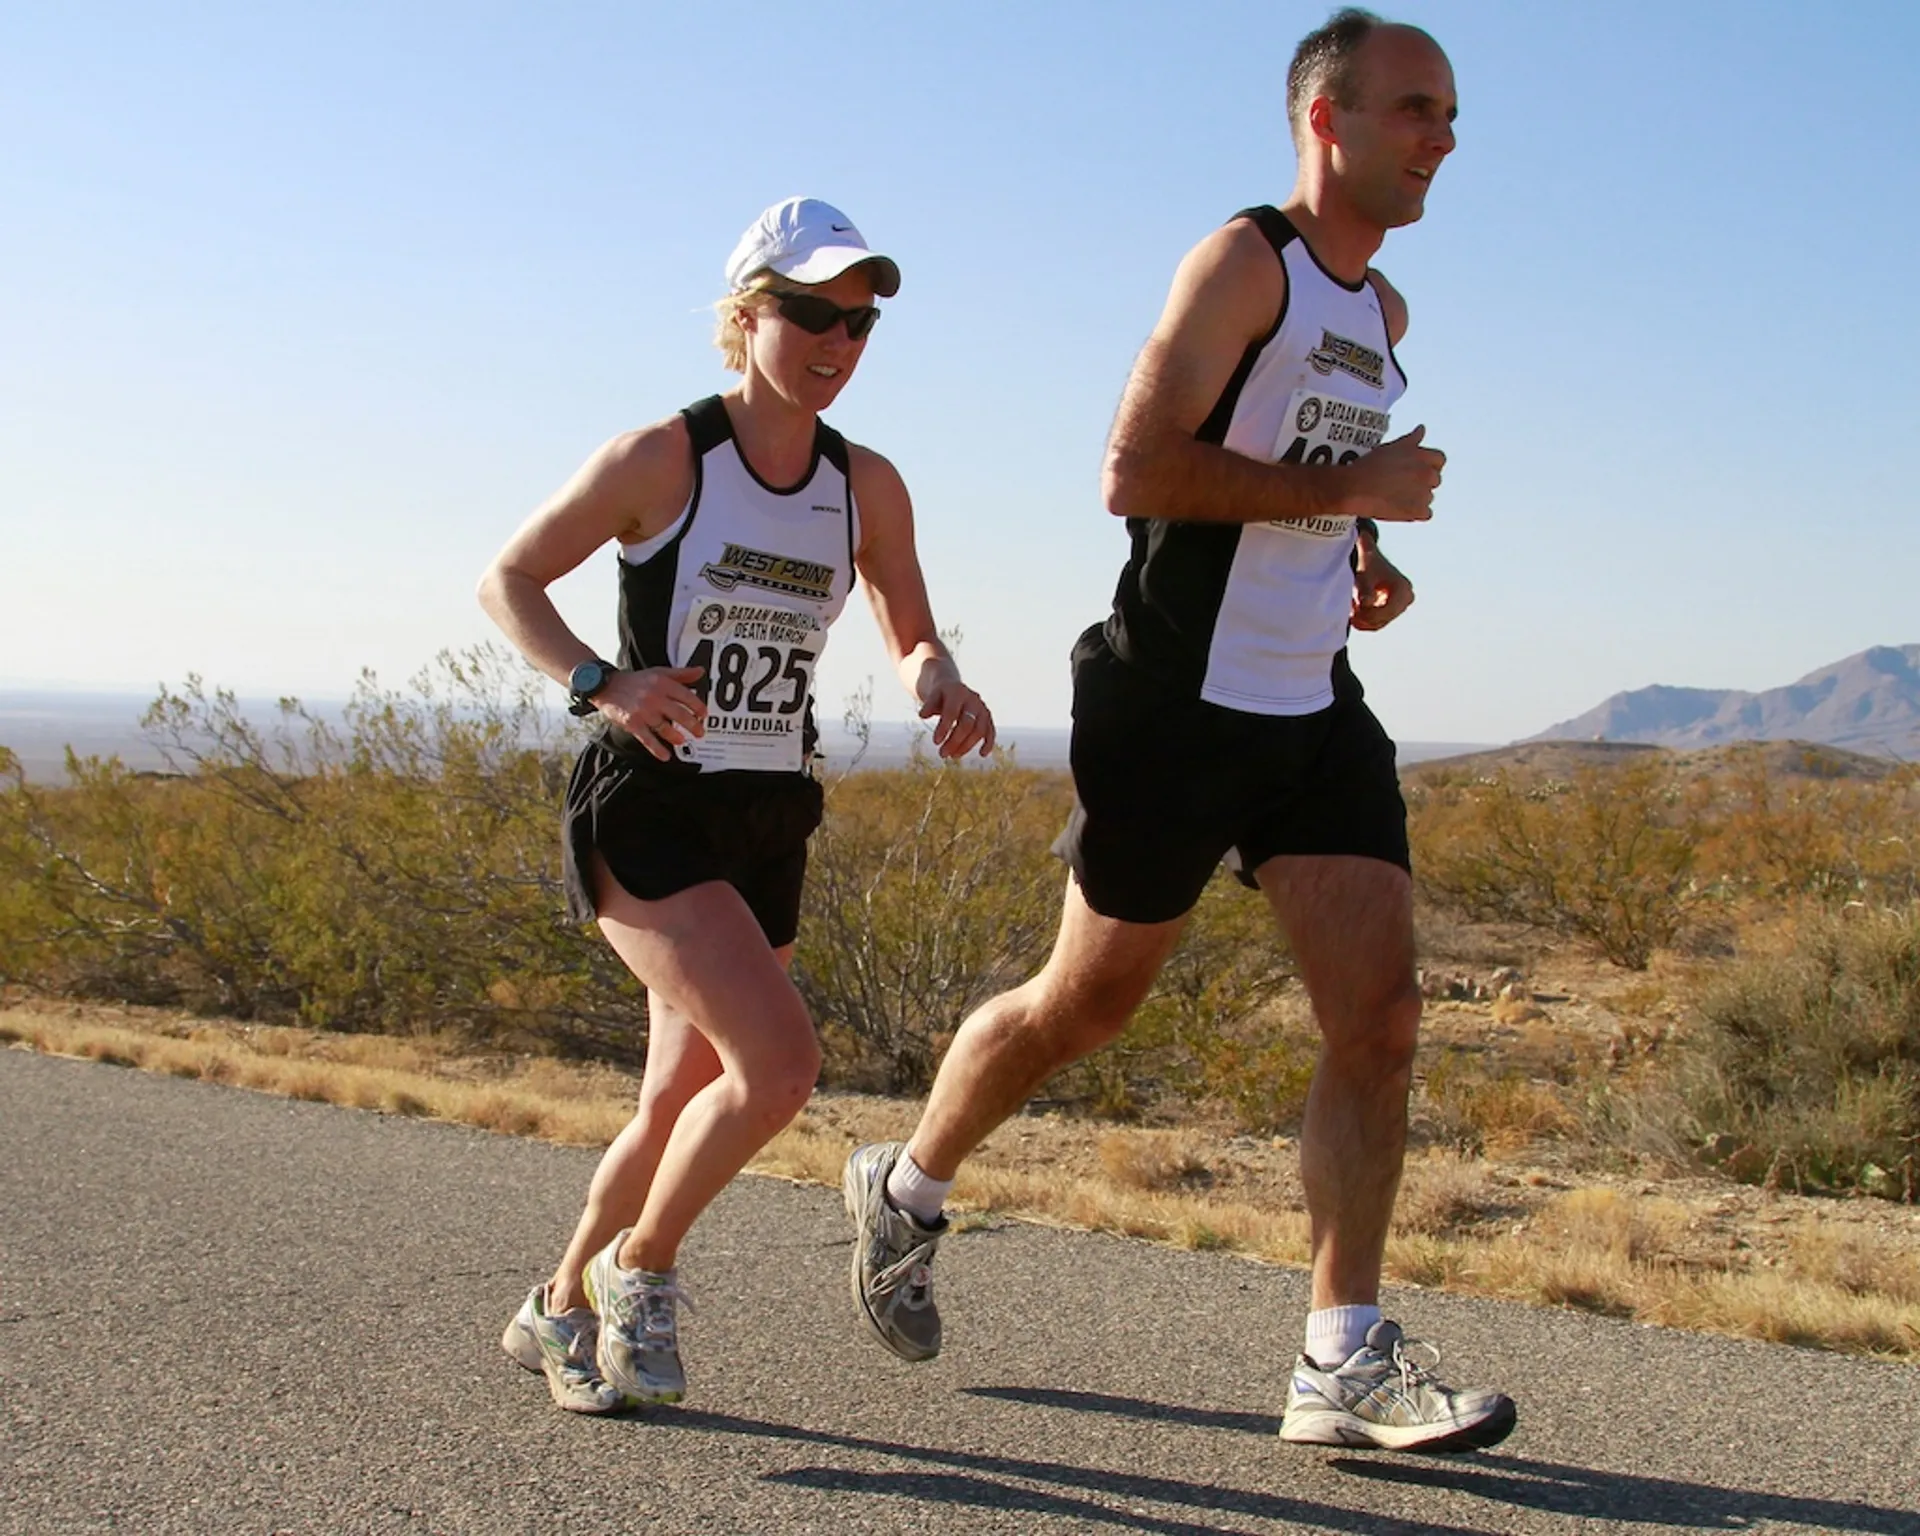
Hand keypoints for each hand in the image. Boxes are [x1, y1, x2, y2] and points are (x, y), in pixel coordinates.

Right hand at [590, 665, 705, 761]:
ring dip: (676, 737)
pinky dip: (657, 749)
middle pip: (679, 714)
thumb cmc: (635, 681)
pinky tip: (665, 756)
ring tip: (683, 741)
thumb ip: (681, 674)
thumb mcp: (659, 672)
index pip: (686, 696)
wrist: (606, 686)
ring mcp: (643, 711)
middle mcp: (654, 697)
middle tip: (700, 732)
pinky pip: (647, 739)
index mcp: (663, 684)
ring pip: (665, 728)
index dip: (698, 707)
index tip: (703, 715)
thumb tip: (700, 671)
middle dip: (693, 725)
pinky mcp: (632, 723)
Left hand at [919, 678, 995, 758]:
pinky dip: (989, 743)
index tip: (935, 742)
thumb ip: (928, 705)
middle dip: (955, 741)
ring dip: (967, 745)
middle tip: (942, 754)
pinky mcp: (988, 718)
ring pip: (979, 730)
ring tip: (953, 756)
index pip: (952, 712)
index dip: (944, 728)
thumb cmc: (941, 696)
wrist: (953, 688)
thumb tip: (922, 715)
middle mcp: (973, 700)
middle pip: (967, 723)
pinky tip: (982, 754)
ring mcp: (982, 709)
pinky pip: (991, 731)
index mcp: (958, 693)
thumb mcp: (933, 696)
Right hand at [1339, 425, 1443, 522]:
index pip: (1440, 460)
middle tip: (1402, 484)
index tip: (1418, 469)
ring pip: (1429, 497)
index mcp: (1422, 457)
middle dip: (1422, 482)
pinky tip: (1401, 508)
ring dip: (1418, 497)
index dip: (1429, 465)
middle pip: (1435, 479)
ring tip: (1397, 496)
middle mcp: (1426, 474)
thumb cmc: (1369, 466)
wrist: (1354, 488)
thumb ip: (1411, 439)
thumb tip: (1421, 429)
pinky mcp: (1417, 511)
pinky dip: (1416, 513)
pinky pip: (1426, 514)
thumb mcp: (1391, 447)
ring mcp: (1423, 494)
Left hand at [1351, 539, 1414, 631]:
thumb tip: (1367, 604)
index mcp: (1403, 588)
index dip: (1370, 615)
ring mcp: (1400, 606)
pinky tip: (1353, 612)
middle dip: (1364, 618)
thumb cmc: (1367, 565)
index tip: (1353, 614)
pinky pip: (1377, 622)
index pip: (1388, 611)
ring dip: (1362, 620)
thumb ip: (1365, 590)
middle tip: (1349, 612)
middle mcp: (1406, 598)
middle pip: (1383, 619)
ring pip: (1378, 623)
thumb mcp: (1364, 576)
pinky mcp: (1392, 611)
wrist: (1368, 560)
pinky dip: (1364, 620)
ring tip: (1350, 610)